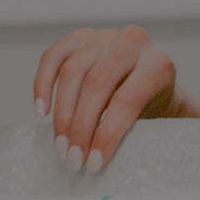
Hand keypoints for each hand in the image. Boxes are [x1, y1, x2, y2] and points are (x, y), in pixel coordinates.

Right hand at [33, 26, 182, 172]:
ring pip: (71, 72)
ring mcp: (105, 36)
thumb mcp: (155, 122)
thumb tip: (97, 160)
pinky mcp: (81, 36)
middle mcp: (133, 42)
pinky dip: (42, 84)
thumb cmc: (151, 110)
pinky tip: (41, 112)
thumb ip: (132, 133)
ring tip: (60, 147)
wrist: (150, 85)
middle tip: (73, 159)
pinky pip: (53, 56)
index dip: (107, 134)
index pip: (126, 100)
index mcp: (158, 66)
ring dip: (62, 114)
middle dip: (81, 127)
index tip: (93, 163)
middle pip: (96, 84)